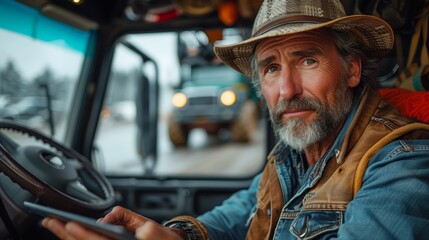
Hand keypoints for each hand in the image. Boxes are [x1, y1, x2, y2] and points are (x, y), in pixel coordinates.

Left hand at [42, 206, 184, 239]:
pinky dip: (76, 239)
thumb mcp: (149, 226)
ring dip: (67, 237)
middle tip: (49, 221)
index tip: (69, 224)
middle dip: (65, 234)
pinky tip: (68, 233)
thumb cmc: (162, 238)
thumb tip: (106, 218)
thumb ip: (129, 219)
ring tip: (53, 225)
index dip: (82, 233)